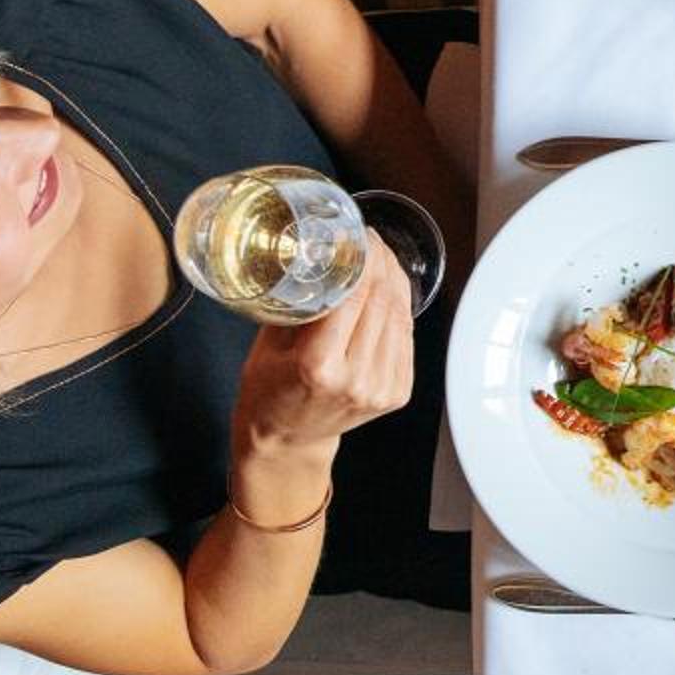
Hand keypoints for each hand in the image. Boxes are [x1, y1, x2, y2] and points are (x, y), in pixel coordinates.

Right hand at [231, 233, 416, 457]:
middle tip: (368, 239)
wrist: (288, 440)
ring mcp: (382, 388)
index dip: (361, 258)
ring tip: (379, 258)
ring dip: (393, 279)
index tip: (356, 234)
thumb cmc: (269, 391)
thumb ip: (298, 302)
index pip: (354, 296)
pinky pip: (406, 335)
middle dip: (379, 261)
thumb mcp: (268, 343)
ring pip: (400, 314)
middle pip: (382, 301)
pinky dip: (400, 306)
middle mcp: (357, 378)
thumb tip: (322, 254)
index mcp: (319, 366)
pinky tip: (388, 289)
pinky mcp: (398, 392)